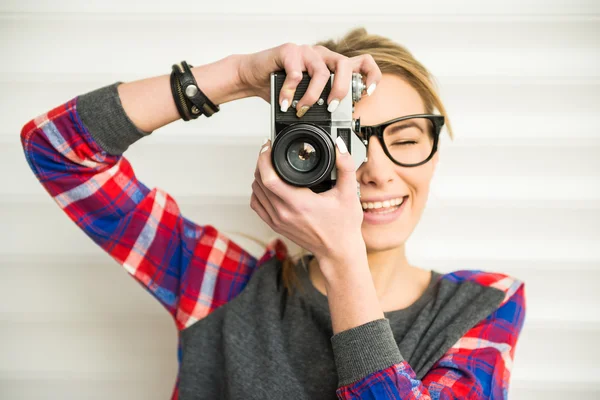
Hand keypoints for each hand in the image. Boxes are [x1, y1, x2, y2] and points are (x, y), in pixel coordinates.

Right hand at [237, 43, 381, 109]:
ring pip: (321, 72)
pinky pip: (296, 73)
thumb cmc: (280, 86)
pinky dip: (290, 92)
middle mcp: (322, 55)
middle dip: (340, 91)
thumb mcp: (306, 97)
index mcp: (331, 65)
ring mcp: (306, 51)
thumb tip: (337, 124)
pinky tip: (285, 101)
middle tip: (330, 107)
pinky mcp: (289, 51)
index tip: (369, 92)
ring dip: (313, 96)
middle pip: (344, 66)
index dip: (371, 75)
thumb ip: (322, 102)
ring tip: (302, 109)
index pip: (361, 62)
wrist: (253, 77)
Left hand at [250, 137, 365, 267]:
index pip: (269, 178)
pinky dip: (257, 192)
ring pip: (255, 192)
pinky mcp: (275, 226)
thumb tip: (340, 146)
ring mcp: (277, 221)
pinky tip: (266, 185)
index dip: (264, 158)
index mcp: (299, 204)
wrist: (338, 252)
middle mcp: (284, 213)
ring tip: (268, 165)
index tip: (269, 146)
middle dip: (262, 162)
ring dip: (259, 176)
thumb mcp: (349, 194)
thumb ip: (345, 166)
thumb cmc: (344, 226)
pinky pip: (257, 205)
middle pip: (259, 182)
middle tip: (270, 151)